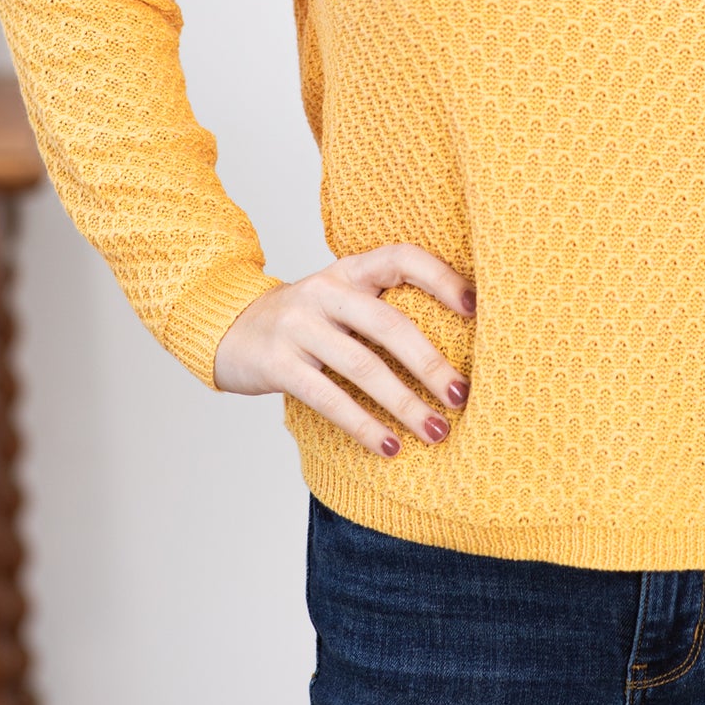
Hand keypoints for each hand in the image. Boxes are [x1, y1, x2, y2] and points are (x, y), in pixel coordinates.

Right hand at [213, 242, 476, 457]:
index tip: (477, 308)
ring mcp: (298, 326)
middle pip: (389, 324)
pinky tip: (389, 446)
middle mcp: (324, 290)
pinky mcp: (278, 363)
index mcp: (348, 269)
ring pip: (363, 366)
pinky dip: (363, 425)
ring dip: (404, 403)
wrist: (227, 329)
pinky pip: (329, 397)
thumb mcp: (339, 299)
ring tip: (436, 431)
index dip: (441, 278)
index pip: (402, 258)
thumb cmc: (303, 321)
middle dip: (431, 364)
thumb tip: (457, 348)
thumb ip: (380, 309)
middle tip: (462, 396)